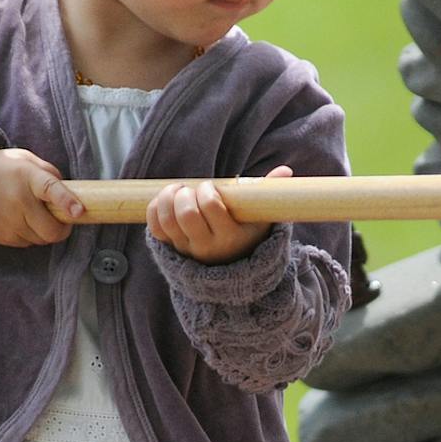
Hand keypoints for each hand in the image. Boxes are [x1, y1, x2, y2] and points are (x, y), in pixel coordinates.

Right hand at [0, 147, 84, 246]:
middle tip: (62, 218)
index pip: (49, 190)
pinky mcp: (3, 237)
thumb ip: (48, 172)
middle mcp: (18, 201)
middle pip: (52, 230)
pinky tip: (20, 219)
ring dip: (45, 231)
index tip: (79, 211)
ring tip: (34, 214)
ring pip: (42, 240)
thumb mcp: (23, 159)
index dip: (66, 201)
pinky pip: (28, 243)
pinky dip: (31, 235)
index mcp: (26, 176)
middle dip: (63, 228)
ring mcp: (9, 222)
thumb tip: (70, 192)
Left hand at [147, 167, 284, 264]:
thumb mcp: (261, 218)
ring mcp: (186, 249)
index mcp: (229, 236)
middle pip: (186, 213)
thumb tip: (285, 172)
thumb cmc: (246, 234)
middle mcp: (206, 246)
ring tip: (178, 191)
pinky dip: (156, 208)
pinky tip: (167, 200)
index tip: (210, 187)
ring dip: (168, 197)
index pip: (210, 206)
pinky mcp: (170, 247)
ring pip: (167, 219)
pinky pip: (155, 227)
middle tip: (192, 190)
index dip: (206, 190)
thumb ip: (268, 193)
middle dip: (186, 193)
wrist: (231, 270)